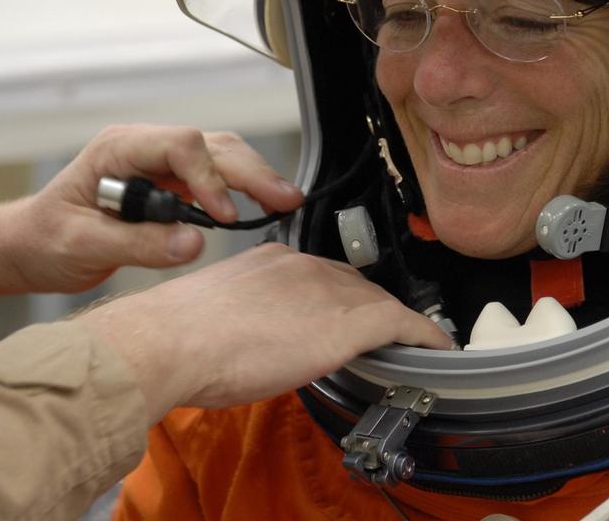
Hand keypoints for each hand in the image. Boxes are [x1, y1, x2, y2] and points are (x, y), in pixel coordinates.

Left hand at [0, 125, 302, 309]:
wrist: (28, 247)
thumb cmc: (43, 240)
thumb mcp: (82, 246)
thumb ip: (138, 245)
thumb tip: (193, 243)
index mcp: (119, 149)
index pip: (180, 146)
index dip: (209, 178)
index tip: (223, 216)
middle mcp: (144, 149)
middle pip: (211, 146)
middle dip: (251, 171)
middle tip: (285, 199)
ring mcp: (159, 164)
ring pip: (221, 156)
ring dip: (254, 176)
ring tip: (285, 201)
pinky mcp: (171, 185)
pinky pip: (215, 177)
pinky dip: (242, 190)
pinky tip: (262, 205)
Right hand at [79, 243, 454, 422]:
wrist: (171, 341)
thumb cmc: (176, 338)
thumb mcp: (216, 316)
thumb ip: (245, 317)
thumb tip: (251, 340)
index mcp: (273, 259)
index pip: (320, 275)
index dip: (336, 299)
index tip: (338, 317)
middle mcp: (305, 265)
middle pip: (354, 284)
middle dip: (370, 307)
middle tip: (382, 333)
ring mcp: (329, 289)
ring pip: (378, 302)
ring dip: (395, 323)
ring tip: (411, 343)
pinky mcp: (349, 320)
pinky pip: (402, 324)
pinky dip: (424, 336)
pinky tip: (437, 348)